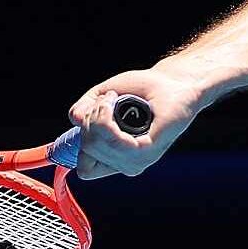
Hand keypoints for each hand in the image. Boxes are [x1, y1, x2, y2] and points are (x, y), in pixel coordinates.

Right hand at [67, 63, 204, 179]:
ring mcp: (137, 160)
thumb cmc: (143, 89)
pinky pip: (115, 144)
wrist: (172, 81)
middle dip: (89, 118)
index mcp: (116, 158)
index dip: (82, 138)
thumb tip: (75, 119)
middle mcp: (125, 164)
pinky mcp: (147, 150)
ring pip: (94, 146)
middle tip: (109, 98)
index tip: (96, 112)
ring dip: (98, 114)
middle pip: (86, 150)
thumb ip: (84, 110)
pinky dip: (107, 119)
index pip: (84, 168)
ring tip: (114, 98)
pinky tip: (116, 102)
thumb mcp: (103, 96)